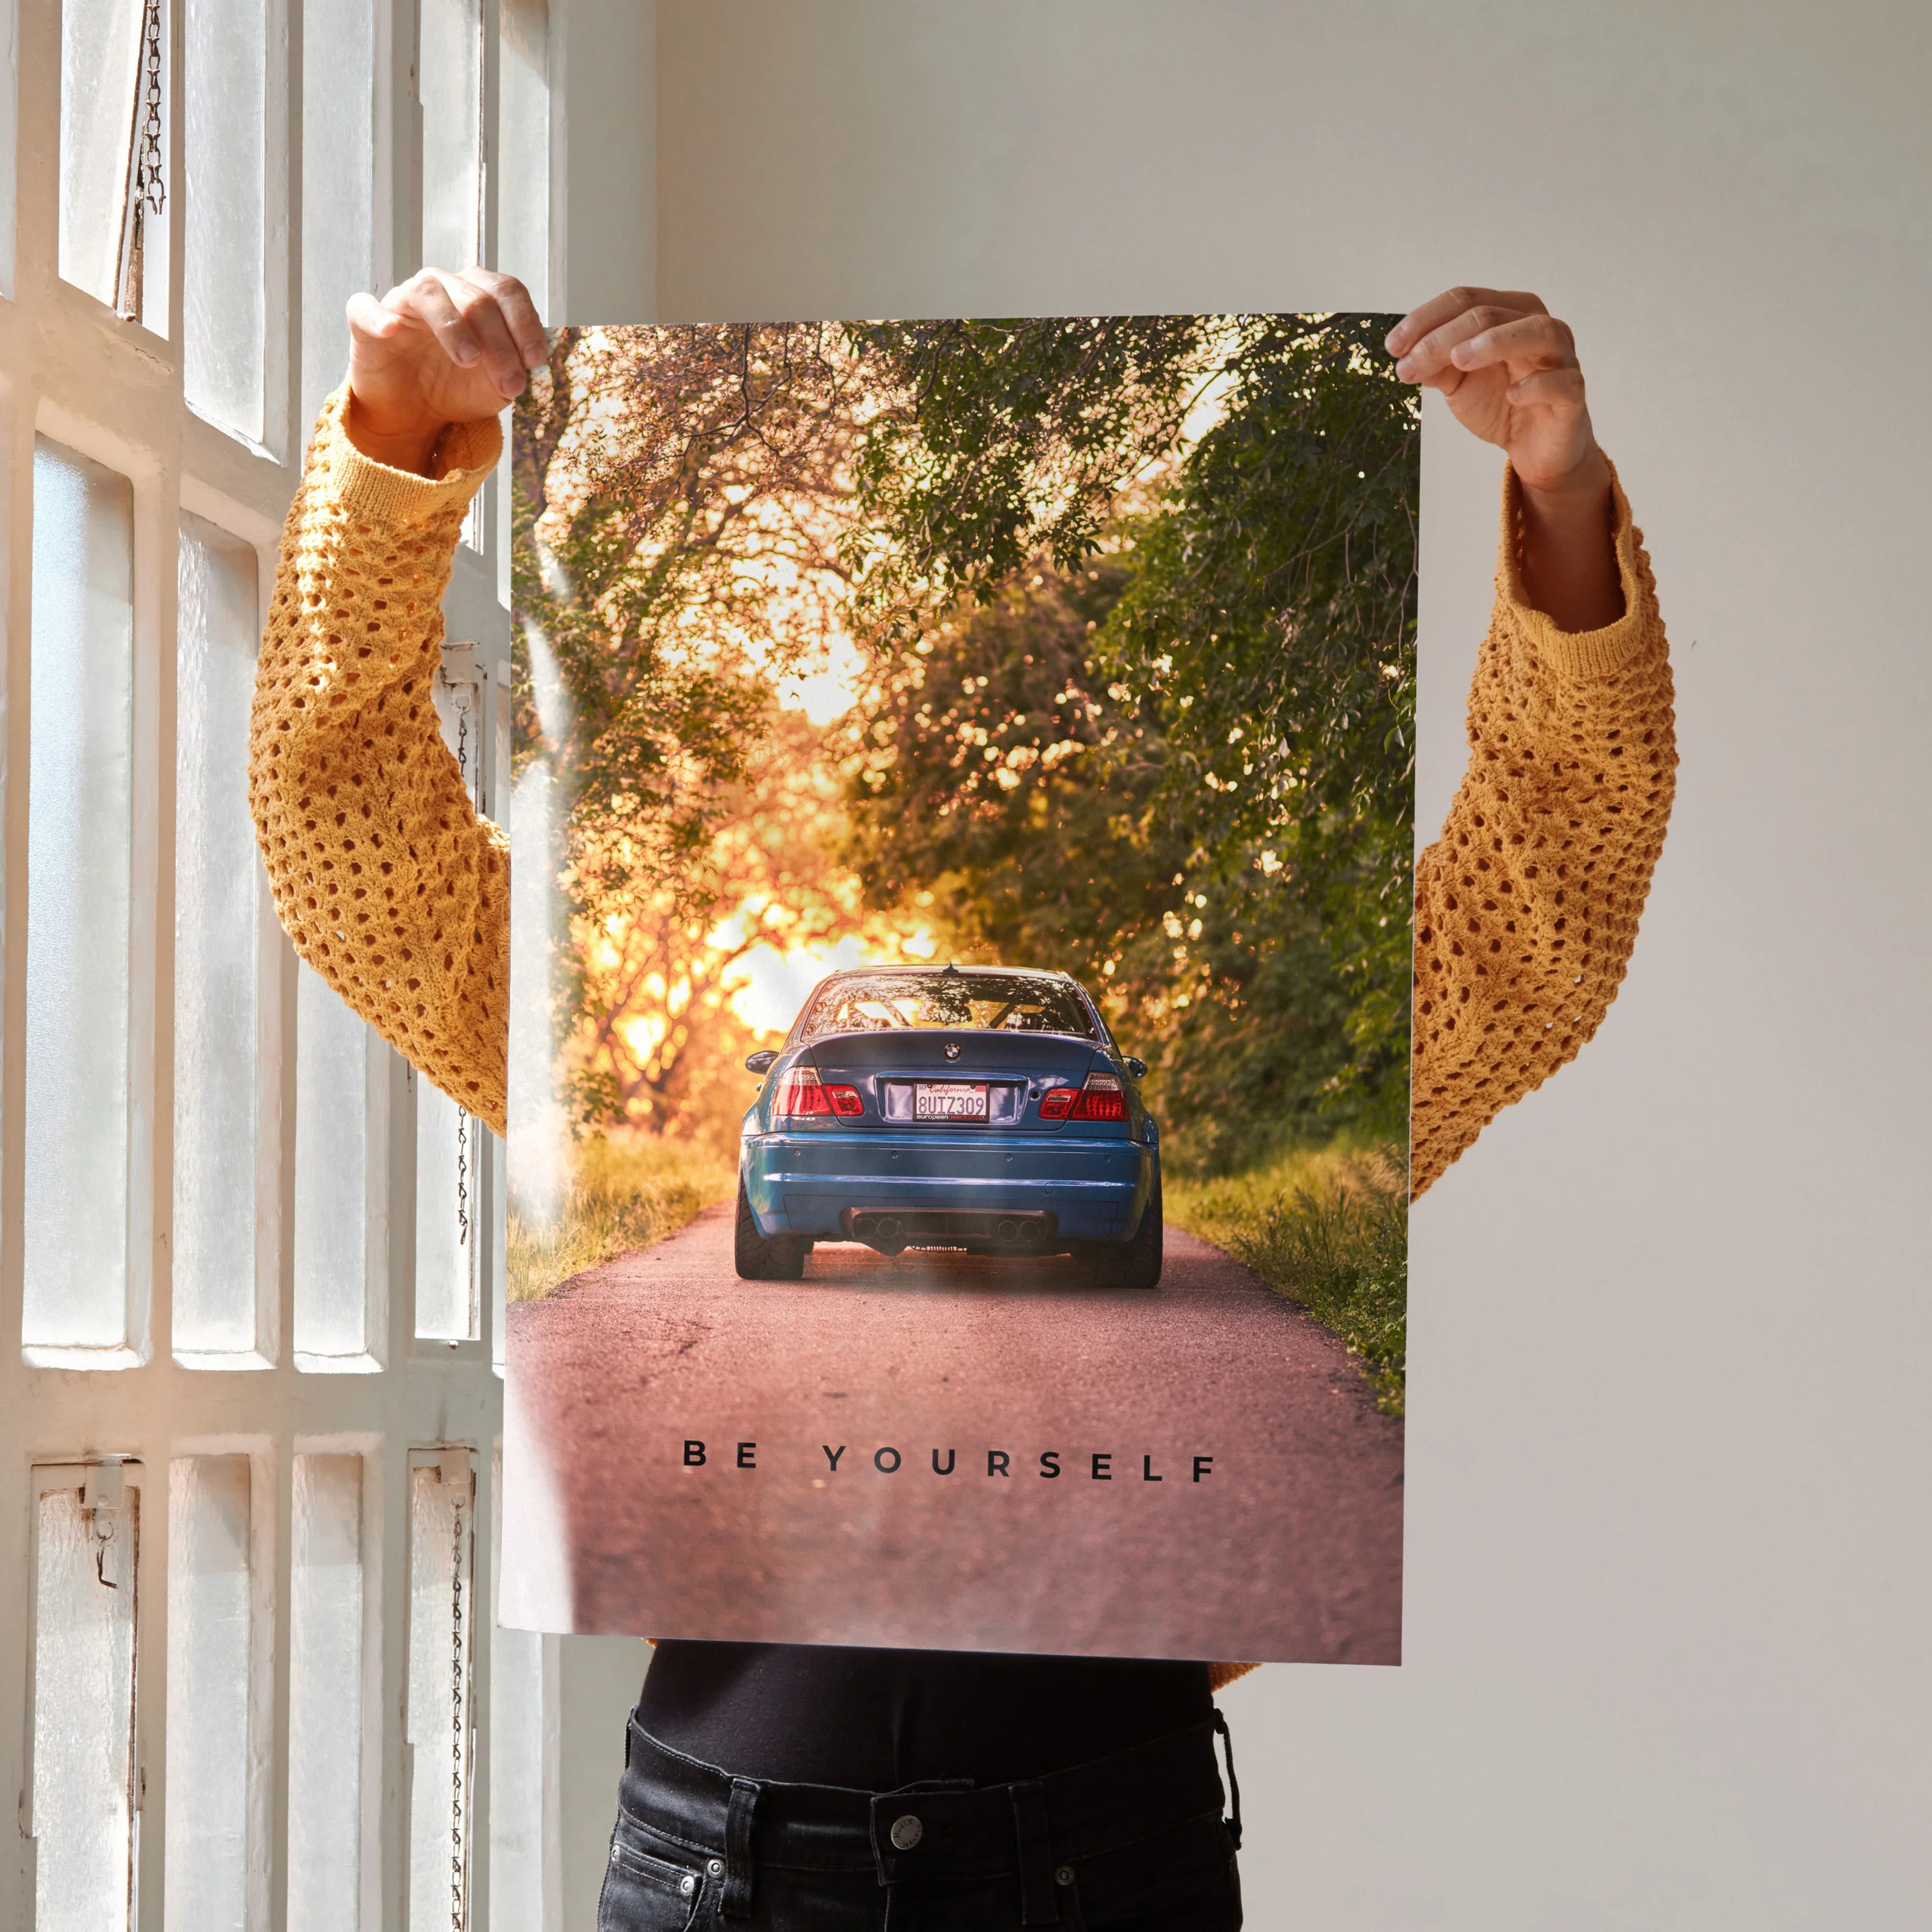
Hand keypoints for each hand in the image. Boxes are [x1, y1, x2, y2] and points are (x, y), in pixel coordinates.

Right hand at [344, 268, 546, 474]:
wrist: (414, 412)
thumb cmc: (457, 387)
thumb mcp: (496, 384)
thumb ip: (516, 368)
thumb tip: (532, 362)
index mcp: (478, 294)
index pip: (507, 291)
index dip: (525, 323)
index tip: (536, 361)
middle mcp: (443, 287)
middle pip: (477, 298)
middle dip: (500, 343)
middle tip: (511, 384)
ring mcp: (404, 300)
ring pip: (430, 293)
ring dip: (454, 327)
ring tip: (469, 360)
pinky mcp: (367, 320)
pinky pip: (365, 307)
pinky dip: (378, 317)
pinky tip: (391, 330)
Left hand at [1388, 287, 1621, 628]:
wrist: (1533, 448)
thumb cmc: (1500, 402)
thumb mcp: (1458, 383)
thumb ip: (1436, 365)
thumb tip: (1406, 355)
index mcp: (1509, 314)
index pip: (1466, 300)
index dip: (1426, 319)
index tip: (1393, 347)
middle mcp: (1538, 326)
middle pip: (1491, 314)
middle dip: (1444, 338)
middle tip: (1410, 364)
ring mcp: (1561, 358)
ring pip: (1537, 332)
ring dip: (1495, 342)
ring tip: (1459, 360)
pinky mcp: (1572, 394)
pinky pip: (1562, 382)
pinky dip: (1537, 384)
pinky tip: (1512, 394)